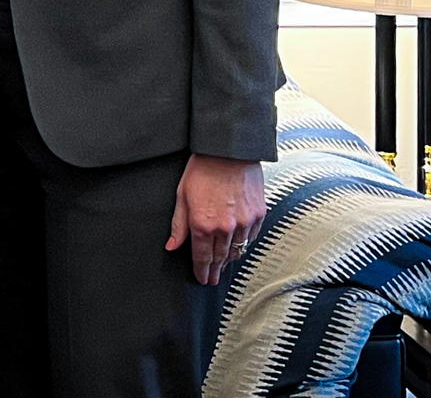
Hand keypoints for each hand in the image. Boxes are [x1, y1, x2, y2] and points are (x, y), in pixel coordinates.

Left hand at [167, 154, 265, 285]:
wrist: (229, 151)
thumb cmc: (202, 169)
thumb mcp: (182, 195)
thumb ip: (178, 225)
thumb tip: (172, 246)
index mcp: (203, 224)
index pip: (202, 257)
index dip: (201, 271)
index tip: (202, 278)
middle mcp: (225, 228)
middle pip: (220, 257)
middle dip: (215, 270)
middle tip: (213, 279)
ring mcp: (244, 222)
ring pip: (237, 250)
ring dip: (229, 259)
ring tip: (224, 265)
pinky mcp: (259, 214)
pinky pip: (251, 237)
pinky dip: (244, 243)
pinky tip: (238, 246)